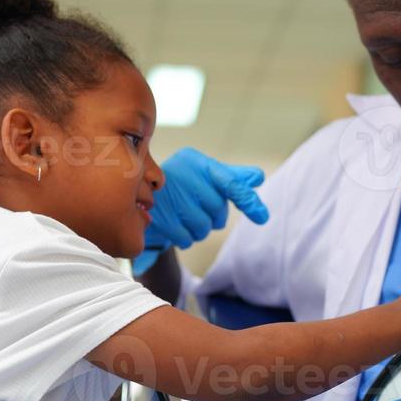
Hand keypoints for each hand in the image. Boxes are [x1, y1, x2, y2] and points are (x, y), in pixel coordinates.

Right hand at [134, 148, 269, 273]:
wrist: (137, 196)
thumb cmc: (181, 185)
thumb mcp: (204, 175)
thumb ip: (232, 177)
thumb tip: (259, 176)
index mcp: (197, 161)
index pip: (230, 183)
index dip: (248, 200)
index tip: (263, 217)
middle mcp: (183, 174)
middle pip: (217, 210)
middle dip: (213, 216)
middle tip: (197, 208)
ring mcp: (169, 197)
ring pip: (203, 227)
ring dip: (198, 229)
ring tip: (183, 215)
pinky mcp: (159, 217)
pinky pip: (187, 238)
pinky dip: (184, 237)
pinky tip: (174, 224)